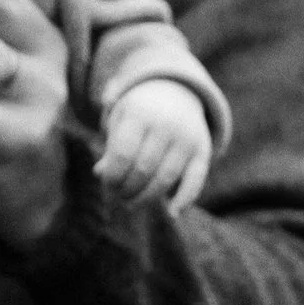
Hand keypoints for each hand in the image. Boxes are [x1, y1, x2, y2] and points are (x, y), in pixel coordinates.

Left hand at [96, 79, 210, 214]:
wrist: (175, 91)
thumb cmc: (139, 112)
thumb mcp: (120, 120)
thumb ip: (111, 147)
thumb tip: (100, 173)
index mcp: (140, 113)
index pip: (123, 154)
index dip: (113, 176)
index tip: (108, 182)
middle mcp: (166, 124)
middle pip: (144, 169)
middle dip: (127, 188)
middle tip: (119, 194)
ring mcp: (187, 138)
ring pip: (166, 179)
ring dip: (147, 197)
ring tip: (132, 202)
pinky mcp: (203, 150)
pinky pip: (195, 180)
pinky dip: (185, 199)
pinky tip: (172, 213)